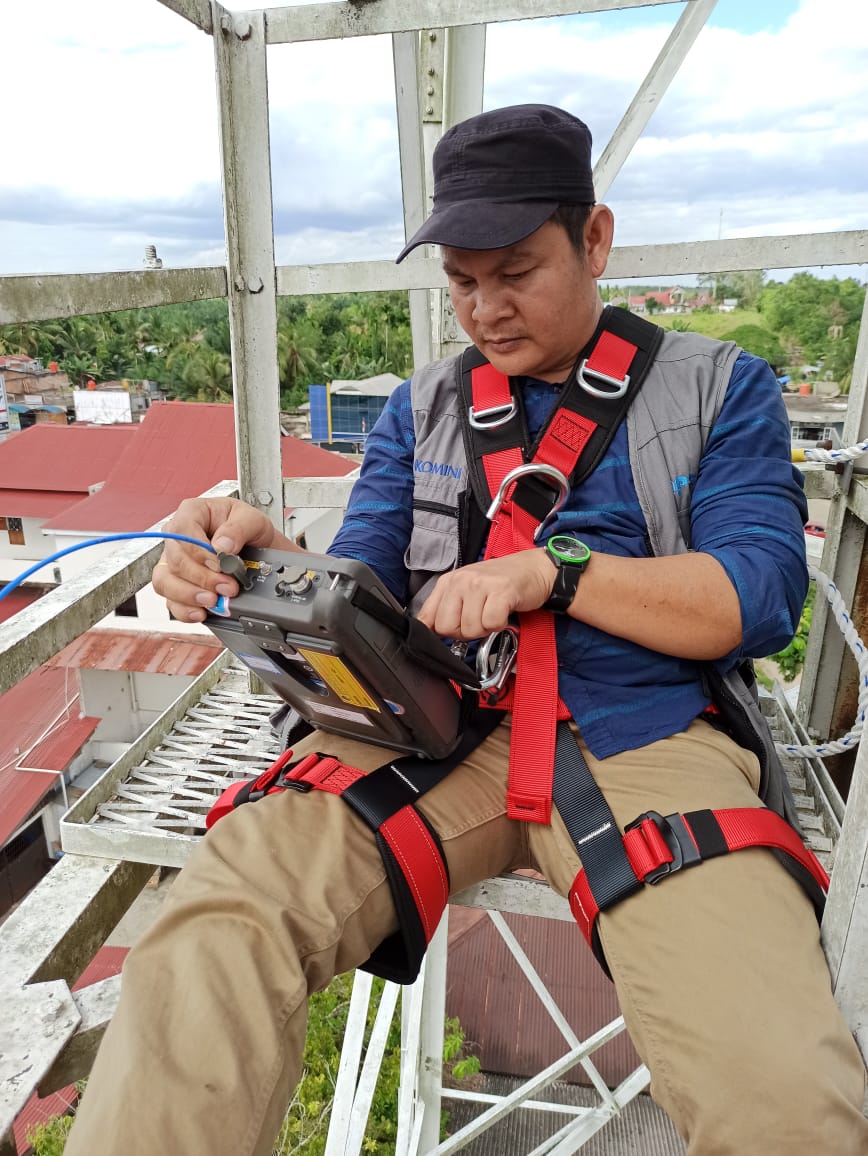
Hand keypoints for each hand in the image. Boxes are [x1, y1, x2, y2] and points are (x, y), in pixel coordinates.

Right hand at [153, 497, 278, 622]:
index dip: (199, 551)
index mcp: (192, 513)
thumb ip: (238, 529)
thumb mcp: (252, 520)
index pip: (182, 531)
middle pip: (175, 560)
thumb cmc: (248, 529)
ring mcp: (173, 562)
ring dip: (189, 595)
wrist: (256, 549)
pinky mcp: (176, 584)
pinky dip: (184, 609)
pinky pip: (170, 600)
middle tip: (227, 587)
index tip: (221, 564)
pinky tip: (201, 612)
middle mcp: (177, 537)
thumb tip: (222, 546)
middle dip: (202, 578)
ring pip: (165, 581)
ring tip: (213, 601)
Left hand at [416, 549, 554, 639]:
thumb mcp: (466, 590)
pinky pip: (491, 624)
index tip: (453, 631)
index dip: (440, 632)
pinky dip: (499, 625)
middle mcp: (461, 580)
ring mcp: (480, 585)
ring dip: (485, 628)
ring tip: (493, 612)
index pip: (426, 618)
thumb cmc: (499, 582)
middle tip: (479, 620)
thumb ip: (446, 609)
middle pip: (446, 627)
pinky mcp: (501, 591)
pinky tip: (503, 612)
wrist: (533, 568)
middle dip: (464, 632)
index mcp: (448, 581)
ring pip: (470, 629)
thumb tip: (428, 631)